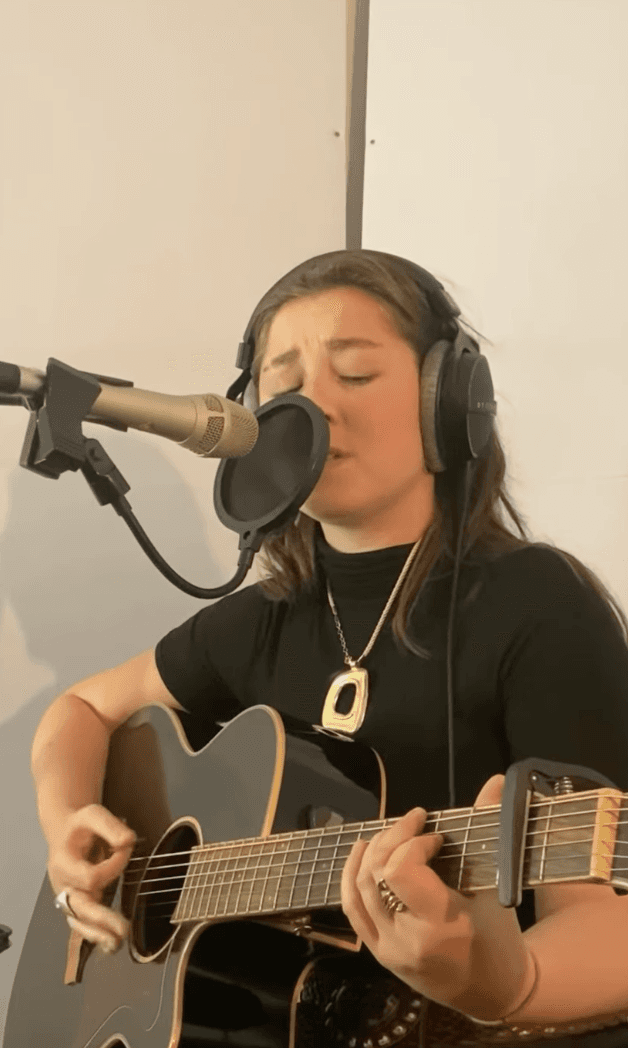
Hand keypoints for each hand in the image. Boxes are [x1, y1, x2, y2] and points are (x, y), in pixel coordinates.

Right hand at [47, 803, 135, 952]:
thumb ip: (111, 827)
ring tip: (116, 945)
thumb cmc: (80, 825)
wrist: (64, 831)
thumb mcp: (94, 814)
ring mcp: (68, 896)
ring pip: (79, 922)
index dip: (113, 866)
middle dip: (101, 919)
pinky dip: (95, 935)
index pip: (91, 876)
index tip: (126, 849)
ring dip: (98, 934)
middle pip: (79, 907)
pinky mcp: (76, 903)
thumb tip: (128, 842)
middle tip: (123, 929)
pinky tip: (110, 945)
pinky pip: (83, 924)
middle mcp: (63, 884)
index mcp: (62, 863)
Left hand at [340, 774, 531, 1019]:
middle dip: (392, 838)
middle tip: (414, 823)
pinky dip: (351, 876)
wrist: (492, 993)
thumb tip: (494, 782)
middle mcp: (405, 940)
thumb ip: (491, 830)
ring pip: (357, 890)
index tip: (435, 836)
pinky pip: (351, 910)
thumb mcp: (498, 888)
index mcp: (439, 927)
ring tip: (389, 832)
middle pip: (375, 876)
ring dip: (369, 853)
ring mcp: (386, 949)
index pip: (401, 872)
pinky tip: (363, 853)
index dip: (412, 843)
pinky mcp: (377, 953)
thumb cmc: (499, 941)